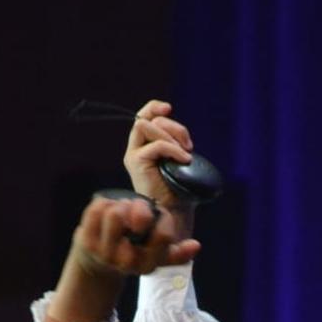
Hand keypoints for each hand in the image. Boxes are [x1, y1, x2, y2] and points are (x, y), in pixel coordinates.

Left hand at [73, 192, 199, 277]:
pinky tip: (107, 211)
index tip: (157, 217)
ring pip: (116, 212)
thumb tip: (196, 246)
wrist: (95, 264)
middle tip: (136, 210)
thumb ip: (176, 252)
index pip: (164, 235)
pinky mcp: (85, 239)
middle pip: (140, 218)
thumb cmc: (132, 252)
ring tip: (122, 210)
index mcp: (146, 266)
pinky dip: (105, 202)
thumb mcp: (155, 256)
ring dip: (121, 204)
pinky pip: (98, 207)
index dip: (163, 218)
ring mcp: (103, 252)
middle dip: (140, 207)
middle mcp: (125, 262)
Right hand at [123, 98, 196, 212]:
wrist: (173, 214)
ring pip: (147, 126)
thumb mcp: (179, 161)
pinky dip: (173, 149)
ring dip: (171, 135)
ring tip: (185, 153)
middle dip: (173, 126)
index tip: (169, 108)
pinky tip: (184, 160)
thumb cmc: (179, 191)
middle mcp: (135, 149)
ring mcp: (133, 156)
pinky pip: (156, 145)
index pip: (143, 116)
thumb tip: (180, 132)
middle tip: (188, 145)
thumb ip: (174, 144)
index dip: (154, 107)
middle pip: (147, 119)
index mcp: (144, 147)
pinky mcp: (135, 163)